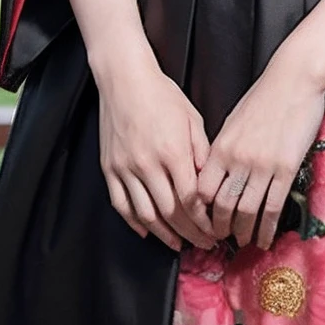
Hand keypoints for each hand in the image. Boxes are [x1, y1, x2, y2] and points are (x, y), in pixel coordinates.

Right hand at [90, 43, 213, 251]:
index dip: (204, 221)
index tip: (214, 230)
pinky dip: (135, 222)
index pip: (191, 200)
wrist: (124, 79)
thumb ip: (202, 154)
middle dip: (190, 233)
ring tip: (178, 244)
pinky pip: (121, 204)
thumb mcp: (192, 120)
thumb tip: (211, 184)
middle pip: (171, 212)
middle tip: (203, 244)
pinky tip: (147, 231)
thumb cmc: (161, 95)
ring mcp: (126, 168)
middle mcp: (148, 164)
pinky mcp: (110, 168)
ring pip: (146, 214)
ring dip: (164, 234)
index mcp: (173, 152)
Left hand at [199, 49, 324, 248]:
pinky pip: (273, 206)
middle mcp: (237, 159)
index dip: (200, 213)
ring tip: (244, 242)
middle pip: (221, 206)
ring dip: (244, 232)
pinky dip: (267, 228)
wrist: (294, 79)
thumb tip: (216, 173)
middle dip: (219, 229)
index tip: (202, 223)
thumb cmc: (264, 96)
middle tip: (221, 240)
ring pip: (246, 211)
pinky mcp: (285, 168)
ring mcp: (262, 165)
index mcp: (221, 147)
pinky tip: (266, 238)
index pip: (201, 191)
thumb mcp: (233, 121)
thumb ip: (223, 149)